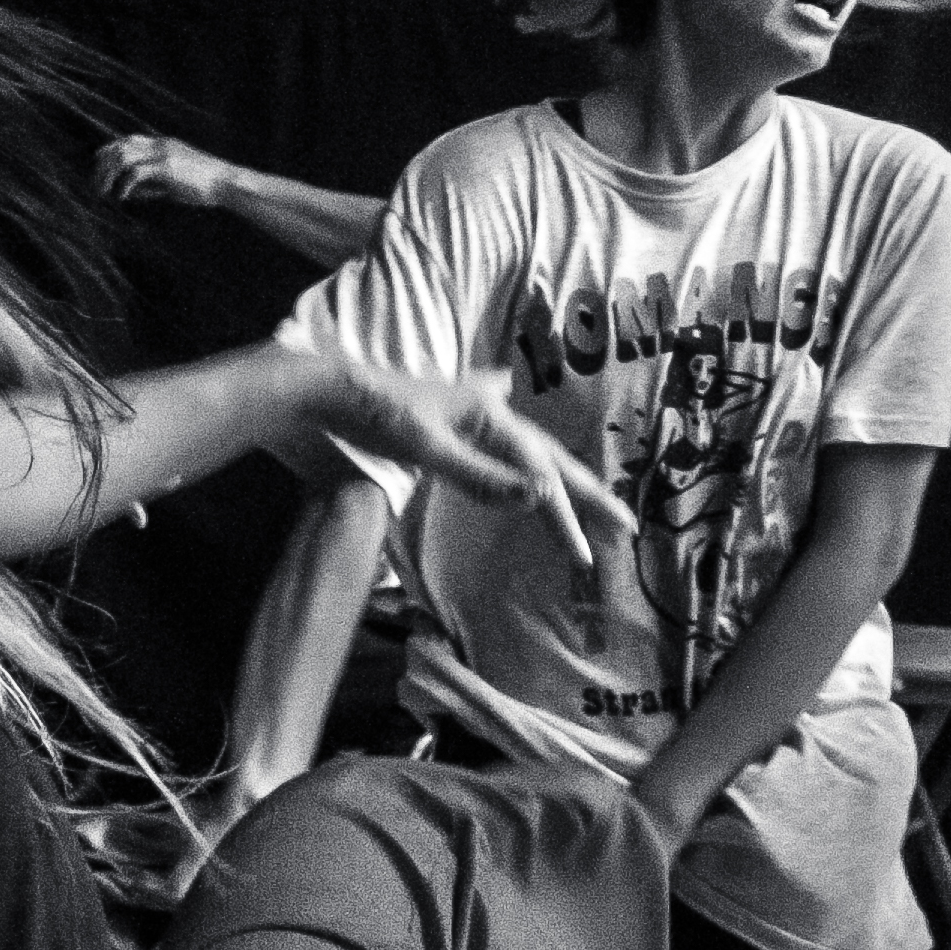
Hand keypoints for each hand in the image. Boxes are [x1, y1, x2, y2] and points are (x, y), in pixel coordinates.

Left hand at [93, 132, 229, 211]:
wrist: (227, 183)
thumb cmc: (203, 186)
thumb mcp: (174, 182)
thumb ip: (152, 184)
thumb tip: (131, 192)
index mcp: (164, 144)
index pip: (128, 140)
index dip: (109, 150)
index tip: (97, 164)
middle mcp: (161, 145)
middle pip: (120, 147)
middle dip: (103, 166)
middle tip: (95, 186)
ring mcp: (163, 154)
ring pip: (123, 158)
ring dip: (108, 176)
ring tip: (103, 193)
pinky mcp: (167, 167)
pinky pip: (135, 174)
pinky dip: (124, 186)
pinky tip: (122, 198)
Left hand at [308, 361, 632, 566]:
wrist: (325, 390)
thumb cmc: (372, 414)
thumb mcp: (426, 448)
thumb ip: (482, 477)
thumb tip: (542, 496)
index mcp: (491, 415)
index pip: (541, 476)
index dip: (567, 517)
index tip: (587, 560)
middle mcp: (489, 410)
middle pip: (549, 459)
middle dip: (587, 495)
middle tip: (626, 526)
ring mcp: (471, 413)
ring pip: (529, 450)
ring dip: (560, 476)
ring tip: (591, 497)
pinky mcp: (451, 420)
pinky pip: (501, 439)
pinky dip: (519, 444)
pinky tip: (516, 416)